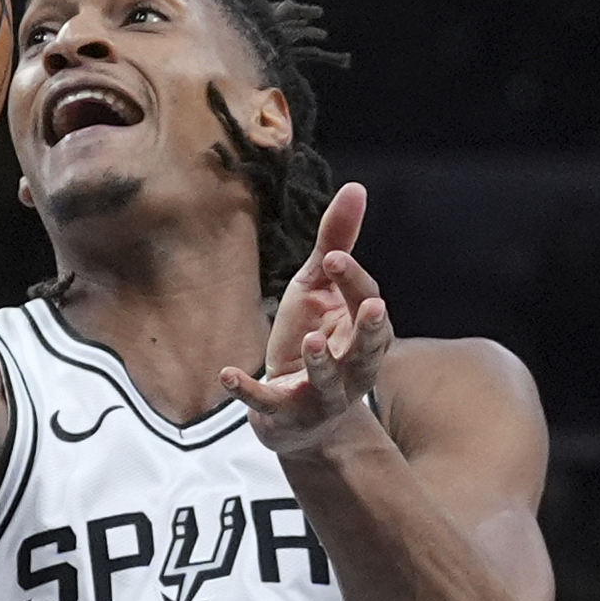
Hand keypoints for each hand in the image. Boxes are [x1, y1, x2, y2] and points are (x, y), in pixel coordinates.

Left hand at [221, 181, 390, 454]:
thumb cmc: (315, 336)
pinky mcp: (285, 413)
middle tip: (372, 306)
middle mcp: (352, 366)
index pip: (365, 301)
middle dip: (370, 330)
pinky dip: (248, 391)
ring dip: (320, 362)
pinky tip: (227, 374)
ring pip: (328, 381)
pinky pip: (269, 404)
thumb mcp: (319, 288)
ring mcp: (321, 394)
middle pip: (367, 348)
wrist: (298, 412)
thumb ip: (336, 242)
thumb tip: (356, 187)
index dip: (352, 280)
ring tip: (310, 339)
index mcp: (361, 331)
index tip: (332, 257)